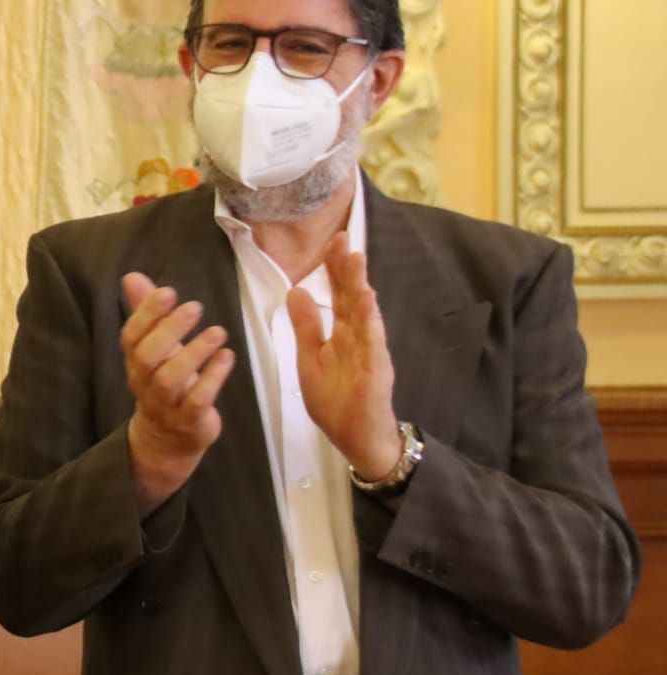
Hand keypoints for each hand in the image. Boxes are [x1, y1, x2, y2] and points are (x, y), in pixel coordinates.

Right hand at [120, 272, 235, 512]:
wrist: (166, 440)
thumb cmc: (165, 384)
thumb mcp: (154, 348)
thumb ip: (146, 313)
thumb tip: (132, 276)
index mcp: (136, 363)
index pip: (131, 337)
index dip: (147, 314)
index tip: (168, 292)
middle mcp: (145, 383)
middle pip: (147, 357)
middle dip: (169, 330)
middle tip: (195, 307)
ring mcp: (166, 404)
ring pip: (171, 379)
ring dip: (195, 353)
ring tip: (218, 331)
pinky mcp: (189, 420)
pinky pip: (198, 400)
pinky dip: (213, 378)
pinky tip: (227, 357)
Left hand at [288, 233, 400, 479]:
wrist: (356, 436)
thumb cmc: (337, 399)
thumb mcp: (311, 358)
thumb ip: (306, 326)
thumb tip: (298, 292)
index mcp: (342, 334)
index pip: (339, 295)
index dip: (335, 269)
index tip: (333, 241)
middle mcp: (359, 338)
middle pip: (353, 297)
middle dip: (347, 268)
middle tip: (342, 237)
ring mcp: (370, 353)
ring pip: (364, 314)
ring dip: (360, 286)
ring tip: (355, 258)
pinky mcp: (376, 371)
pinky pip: (373, 344)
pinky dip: (370, 322)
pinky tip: (368, 301)